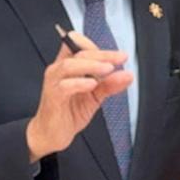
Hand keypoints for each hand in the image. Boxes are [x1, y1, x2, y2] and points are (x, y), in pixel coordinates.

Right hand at [26, 30, 132, 160]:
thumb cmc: (69, 112)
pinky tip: (92, 84)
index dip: (98, 47)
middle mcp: (59, 70)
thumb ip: (109, 85)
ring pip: (69, 65)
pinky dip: (79, 83)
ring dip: (91, 65)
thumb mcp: (94, 97)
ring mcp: (54, 82)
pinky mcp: (53, 97)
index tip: (119, 56)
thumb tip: (127, 75)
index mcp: (68, 66)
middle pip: (79, 53)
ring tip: (108, 69)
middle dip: (102, 54)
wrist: (52, 134)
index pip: (80, 45)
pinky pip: (65, 86)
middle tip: (120, 59)